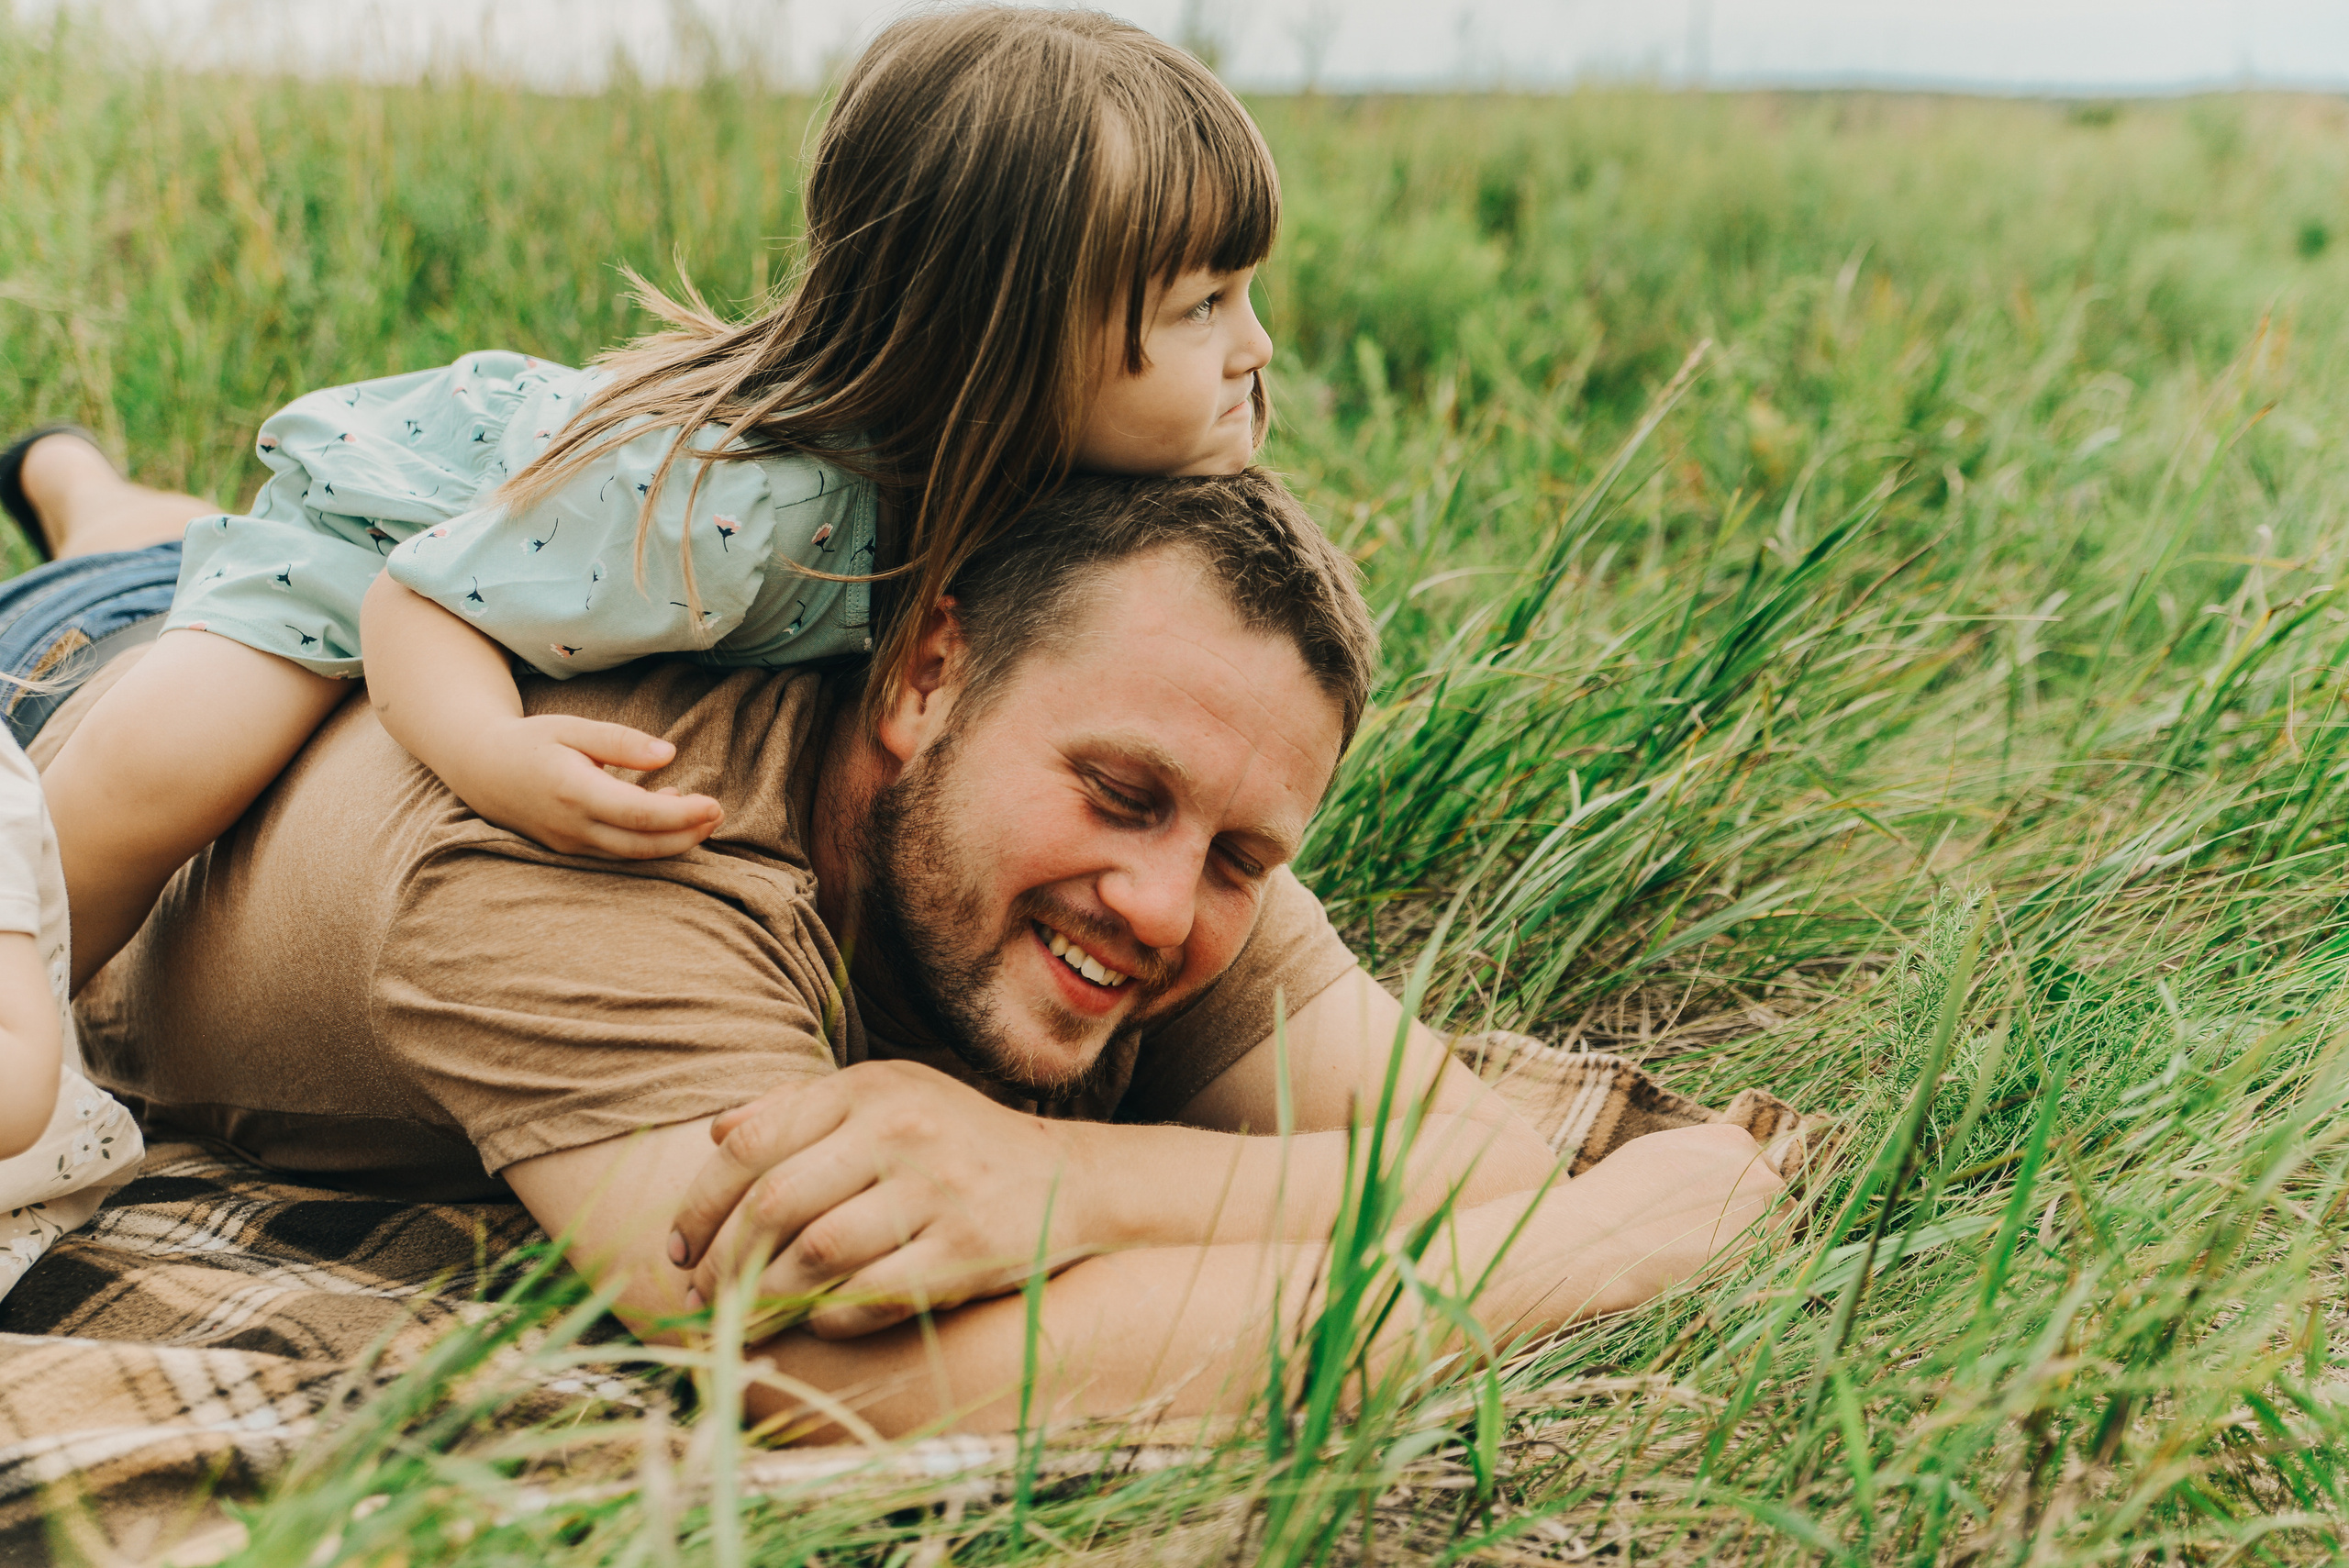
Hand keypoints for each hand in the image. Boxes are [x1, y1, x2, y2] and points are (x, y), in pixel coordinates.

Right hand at [451, 714, 723, 858]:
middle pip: (640, 844)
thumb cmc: (531, 742)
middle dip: (686, 834)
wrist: (480, 768)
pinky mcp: (569, 848)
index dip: (680, 814)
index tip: (714, 804)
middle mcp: (571, 825)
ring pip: (631, 855)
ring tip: (704, 818)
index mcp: (572, 791)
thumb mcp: (573, 728)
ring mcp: (569, 843)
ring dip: (672, 842)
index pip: (637, 813)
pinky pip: (616, 852)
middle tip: (719, 814)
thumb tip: (668, 754)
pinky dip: (647, 841)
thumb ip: (621, 742)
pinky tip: (667, 813)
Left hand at [668, 1061, 1094, 1338]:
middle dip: (721, 1262)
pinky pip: (868, 1297)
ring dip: (763, 1297)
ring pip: (814, 1255)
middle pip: (774, 1205)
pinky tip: (812, 1322)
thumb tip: (719, 1130)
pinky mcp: (964, 1251)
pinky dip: (826, 1319)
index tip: (677, 1248)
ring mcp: (936, 1191)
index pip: (751, 1146)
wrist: (1067, 1178)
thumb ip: (801, 1107)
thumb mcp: (886, 1099)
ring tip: (743, 1317)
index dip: (699, 1204)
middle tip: (699, 1297)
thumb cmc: (955, 1140)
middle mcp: (900, 1131)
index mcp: (869, 1089)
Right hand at [1484, 1123, 1784, 1331]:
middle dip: (1749, 1215)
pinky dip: (1744, 1269)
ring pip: (1775, 1233)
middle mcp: (1759, 1174)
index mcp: (1735, 1141)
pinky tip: (1706, 1269)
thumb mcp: (1661, 1151)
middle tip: (1708, 1235)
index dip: (1735, 1190)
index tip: (1713, 1208)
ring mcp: (1765, 1218)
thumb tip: (1717, 1168)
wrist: (1600, 1238)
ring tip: (1703, 1253)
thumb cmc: (1619, 1192)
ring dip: (1751, 1243)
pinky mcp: (1759, 1260)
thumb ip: (1701, 1155)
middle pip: (1772, 1198)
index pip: (1756, 1165)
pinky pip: (1766, 1264)